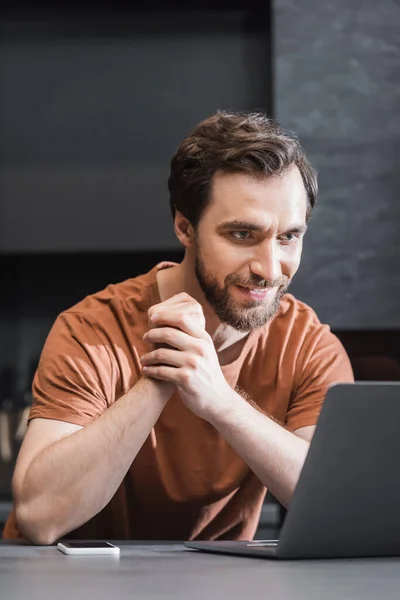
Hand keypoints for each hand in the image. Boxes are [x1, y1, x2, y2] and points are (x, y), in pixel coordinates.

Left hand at [141, 292, 229, 419]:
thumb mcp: (205, 350)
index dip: (165, 316)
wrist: (217, 399)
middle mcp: (200, 349)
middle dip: (152, 334)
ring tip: (143, 359)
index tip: (153, 318)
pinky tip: (146, 370)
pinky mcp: (185, 379)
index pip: (182, 318)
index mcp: (204, 339)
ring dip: (148, 356)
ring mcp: (193, 364)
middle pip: (169, 333)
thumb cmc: (207, 372)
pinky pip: (161, 370)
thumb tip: (170, 319)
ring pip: (161, 353)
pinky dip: (150, 370)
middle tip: (145, 337)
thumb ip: (192, 336)